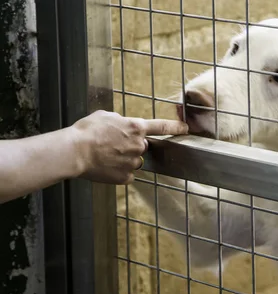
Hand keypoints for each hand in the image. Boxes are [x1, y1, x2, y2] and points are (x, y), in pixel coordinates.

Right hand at [70, 110, 187, 184]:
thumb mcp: (106, 116)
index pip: (161, 126)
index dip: (175, 127)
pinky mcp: (125, 177)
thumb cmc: (87, 131)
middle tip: (112, 145)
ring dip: (124, 159)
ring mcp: (133, 163)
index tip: (185, 129)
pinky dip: (118, 172)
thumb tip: (123, 126)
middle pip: (142, 146)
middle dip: (131, 146)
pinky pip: (126, 174)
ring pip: (134, 161)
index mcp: (136, 127)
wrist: (75, 151)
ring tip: (105, 156)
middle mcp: (139, 145)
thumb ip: (121, 121)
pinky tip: (106, 167)